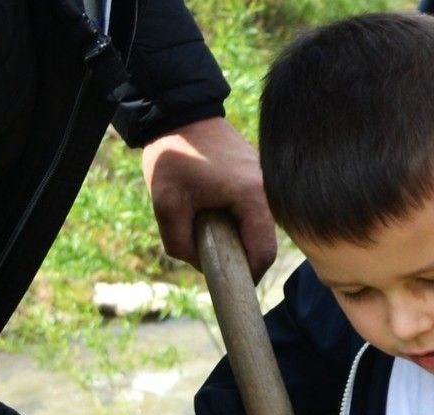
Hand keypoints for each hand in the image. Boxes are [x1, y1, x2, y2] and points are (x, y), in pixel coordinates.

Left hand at [141, 116, 275, 277]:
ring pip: (258, 227)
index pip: (264, 253)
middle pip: (263, 242)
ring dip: (236, 236)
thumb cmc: (175, 156)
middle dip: (239, 255)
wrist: (180, 113)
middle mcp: (268, 192)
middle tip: (211, 253)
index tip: (228, 282)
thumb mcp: (165, 205)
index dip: (248, 276)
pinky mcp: (259, 179)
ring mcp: (267, 183)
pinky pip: (253, 211)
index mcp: (252, 198)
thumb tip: (201, 266)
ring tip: (208, 224)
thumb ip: (180, 245)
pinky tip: (213, 209)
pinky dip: (236, 219)